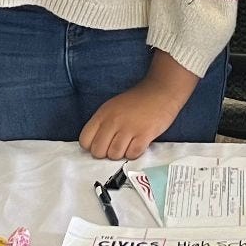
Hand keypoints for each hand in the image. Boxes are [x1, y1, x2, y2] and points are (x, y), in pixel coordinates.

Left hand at [79, 54, 197, 160]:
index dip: (92, 147)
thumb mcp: (113, 107)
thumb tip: (96, 146)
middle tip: (117, 146)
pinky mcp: (145, 134)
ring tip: (129, 143)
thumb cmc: (137, 101)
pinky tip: (139, 143)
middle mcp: (113, 121)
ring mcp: (129, 128)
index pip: (85, 140)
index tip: (102, 144)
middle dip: (106, 153)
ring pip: (115, 155)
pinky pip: (132, 154)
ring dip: (122, 153)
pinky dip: (135, 153)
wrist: (161, 91)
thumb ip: (103, 124)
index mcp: (103, 114)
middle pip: (98, 151)